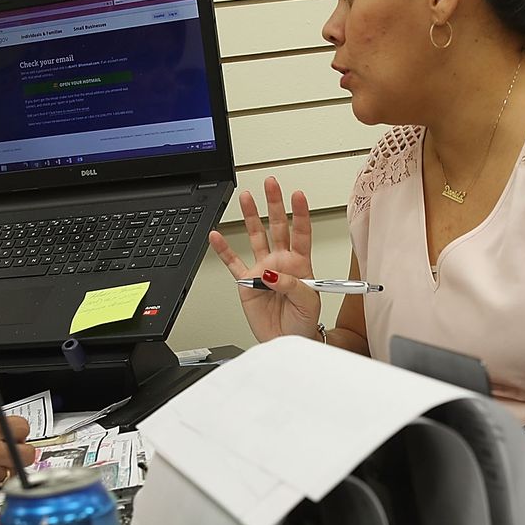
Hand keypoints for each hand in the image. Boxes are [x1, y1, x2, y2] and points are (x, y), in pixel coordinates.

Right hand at [206, 176, 321, 342]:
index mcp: (300, 264)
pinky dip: (224, 249)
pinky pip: (233, 263)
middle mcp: (281, 262)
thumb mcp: (308, 302)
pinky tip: (216, 236)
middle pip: (278, 226)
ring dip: (251, 217)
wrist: (286, 340)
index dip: (299, 213)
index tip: (297, 195)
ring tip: (245, 198)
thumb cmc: (303, 321)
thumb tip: (272, 274)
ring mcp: (263, 270)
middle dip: (274, 204)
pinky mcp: (247, 283)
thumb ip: (292, 285)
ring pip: (256, 237)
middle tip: (270, 184)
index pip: (301, 233)